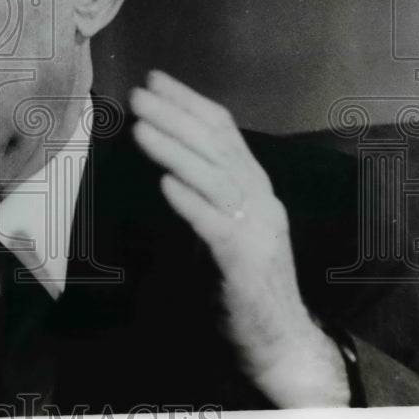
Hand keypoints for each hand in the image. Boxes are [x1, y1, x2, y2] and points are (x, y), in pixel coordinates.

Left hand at [129, 70, 349, 407]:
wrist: (280, 339)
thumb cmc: (244, 279)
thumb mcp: (224, 224)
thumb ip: (204, 192)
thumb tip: (164, 159)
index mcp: (254, 185)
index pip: (223, 130)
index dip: (189, 102)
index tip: (155, 79)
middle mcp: (260, 198)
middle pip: (216, 146)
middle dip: (175, 116)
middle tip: (138, 94)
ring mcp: (257, 229)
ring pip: (214, 179)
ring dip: (175, 151)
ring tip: (140, 128)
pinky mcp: (246, 262)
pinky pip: (216, 226)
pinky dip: (191, 203)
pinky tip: (166, 184)